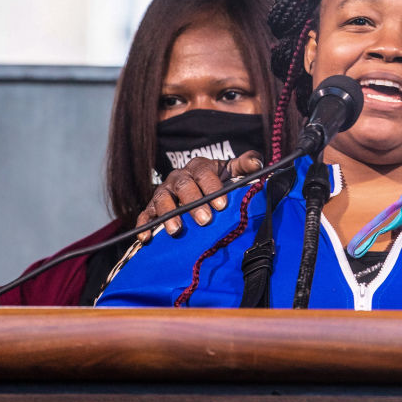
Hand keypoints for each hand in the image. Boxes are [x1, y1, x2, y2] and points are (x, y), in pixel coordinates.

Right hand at [135, 151, 263, 241]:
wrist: (199, 188)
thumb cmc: (219, 180)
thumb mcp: (233, 170)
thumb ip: (246, 164)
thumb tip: (258, 163)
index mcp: (199, 167)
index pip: (205, 174)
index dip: (212, 188)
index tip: (222, 205)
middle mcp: (179, 177)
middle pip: (184, 187)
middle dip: (193, 203)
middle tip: (205, 220)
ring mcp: (164, 192)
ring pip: (163, 199)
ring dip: (169, 214)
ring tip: (176, 230)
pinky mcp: (152, 207)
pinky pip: (145, 214)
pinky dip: (144, 225)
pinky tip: (146, 238)